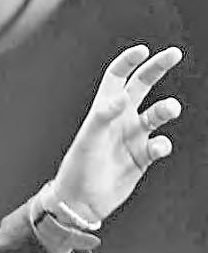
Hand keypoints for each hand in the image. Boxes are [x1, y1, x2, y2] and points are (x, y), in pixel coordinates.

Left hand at [51, 45, 182, 222]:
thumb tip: (120, 98)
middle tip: (173, 54)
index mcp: (103, 110)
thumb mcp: (88, 139)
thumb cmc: (78, 168)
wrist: (81, 201)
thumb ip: (103, 117)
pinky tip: (155, 149)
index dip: (128, 62)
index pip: (117, 78)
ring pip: (156, 114)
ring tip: (170, 109)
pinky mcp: (142, 157)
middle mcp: (120, 120)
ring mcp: (132, 138)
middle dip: (157, 68)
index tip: (143, 50)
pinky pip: (160, 145)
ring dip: (166, 108)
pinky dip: (162, 144)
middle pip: (142, 85)